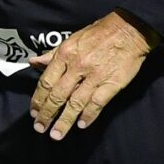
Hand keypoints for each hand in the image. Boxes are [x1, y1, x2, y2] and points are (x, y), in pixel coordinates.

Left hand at [29, 11, 155, 139]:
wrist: (130, 29)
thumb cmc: (100, 33)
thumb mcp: (72, 39)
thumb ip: (52, 54)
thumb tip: (33, 62)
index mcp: (65, 55)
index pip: (46, 82)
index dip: (38, 99)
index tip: (33, 112)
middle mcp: (77, 67)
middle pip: (57, 95)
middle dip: (47, 114)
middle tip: (40, 127)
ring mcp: (95, 76)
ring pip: (75, 103)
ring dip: (64, 121)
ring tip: (56, 134)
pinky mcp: (112, 83)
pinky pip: (97, 102)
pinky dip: (89, 115)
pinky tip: (82, 125)